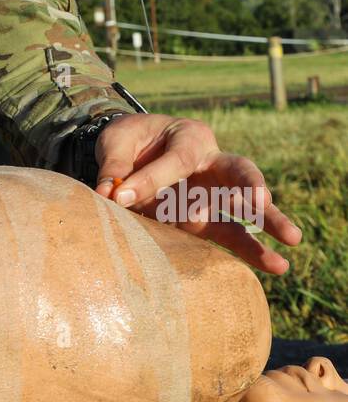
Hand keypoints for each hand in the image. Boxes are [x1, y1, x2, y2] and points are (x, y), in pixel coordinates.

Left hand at [93, 114, 301, 274]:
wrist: (134, 150)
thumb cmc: (129, 140)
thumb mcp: (116, 142)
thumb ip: (114, 164)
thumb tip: (110, 192)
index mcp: (189, 136)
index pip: (176, 162)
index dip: (149, 180)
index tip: (119, 197)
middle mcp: (210, 163)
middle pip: (239, 171)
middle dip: (250, 186)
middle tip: (261, 201)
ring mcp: (212, 193)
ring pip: (245, 207)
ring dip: (267, 222)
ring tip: (292, 240)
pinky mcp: (205, 218)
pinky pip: (230, 233)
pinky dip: (250, 250)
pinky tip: (276, 264)